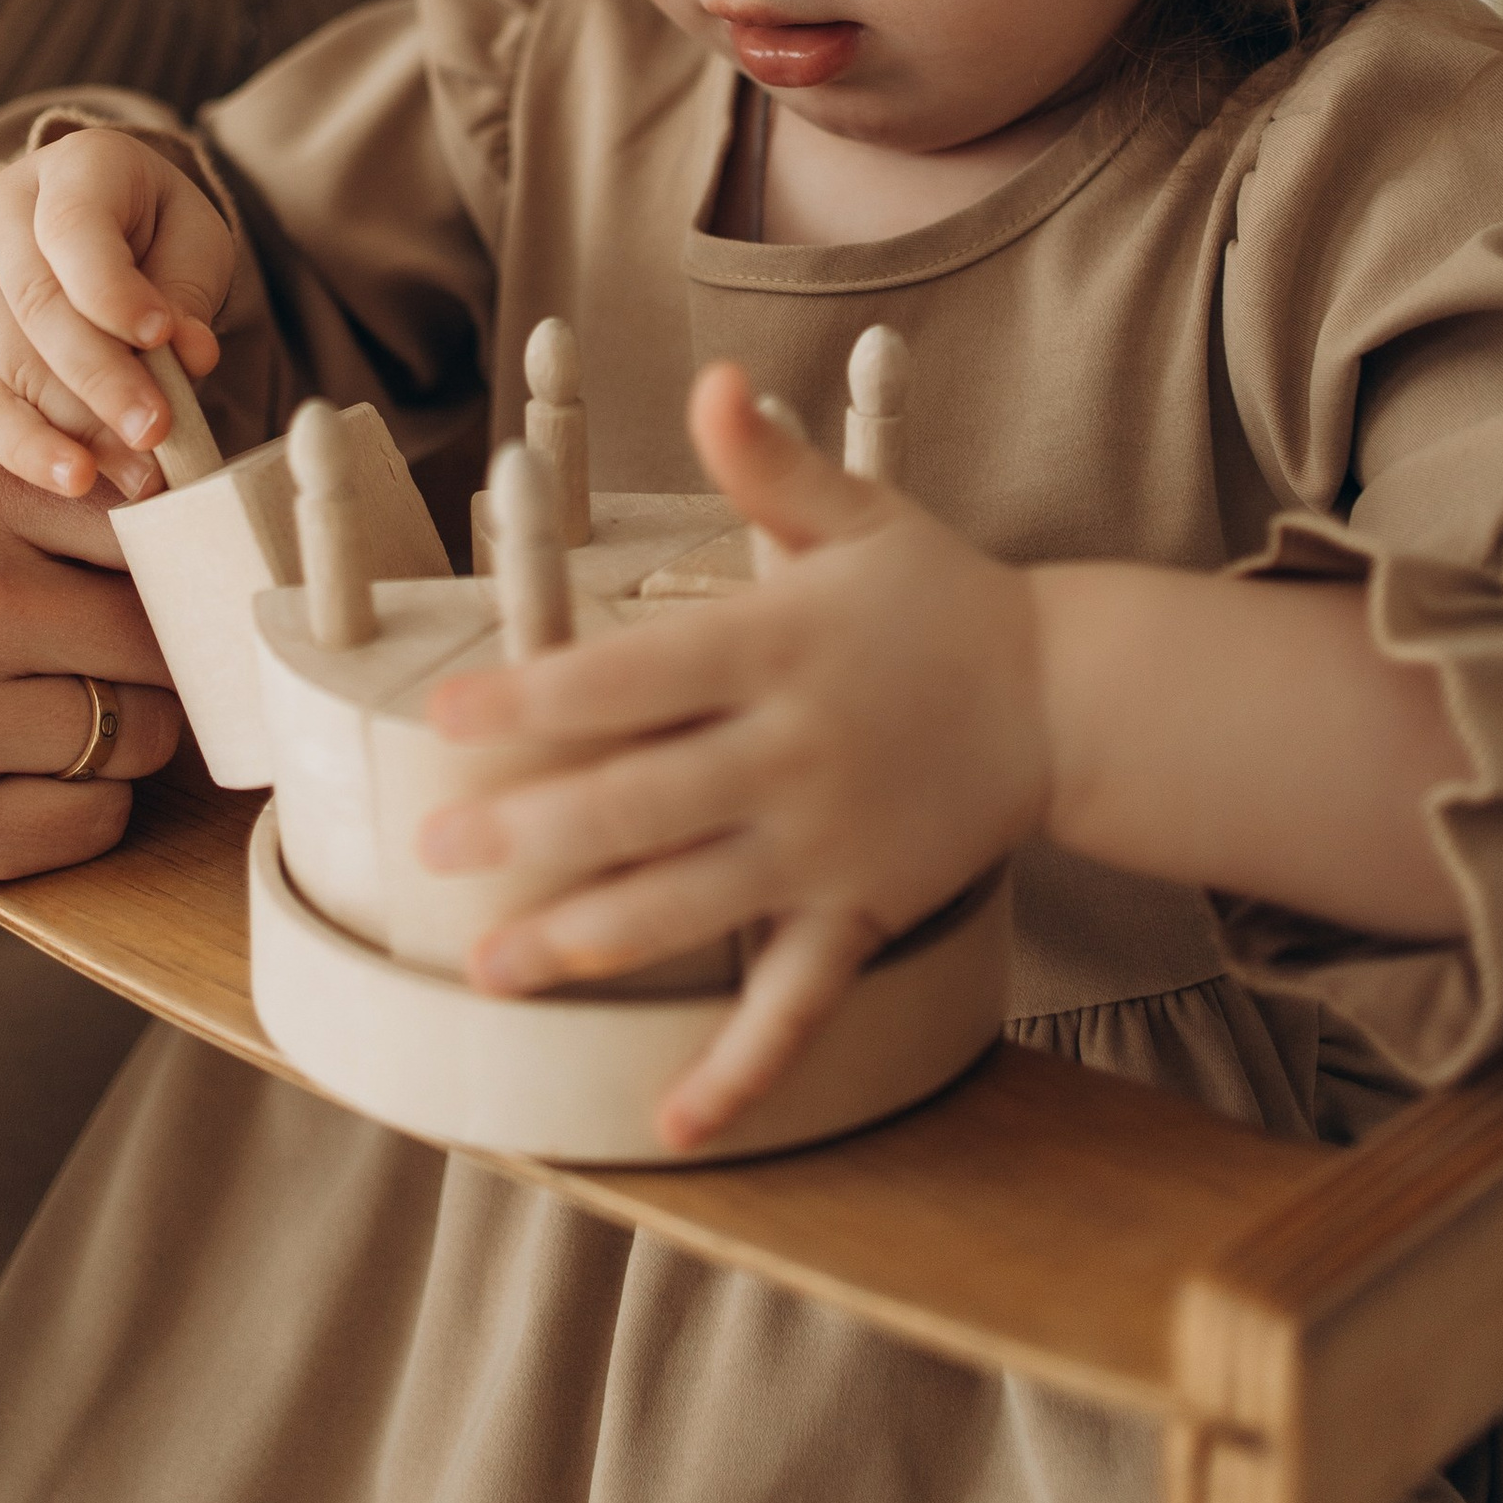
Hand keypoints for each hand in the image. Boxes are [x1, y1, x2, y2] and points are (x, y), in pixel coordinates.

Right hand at [0, 129, 233, 500]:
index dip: (114, 291)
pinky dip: (30, 450)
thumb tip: (189, 356)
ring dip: (76, 427)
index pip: (74, 230)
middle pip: (37, 305)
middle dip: (101, 378)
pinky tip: (77, 479)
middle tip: (158, 431)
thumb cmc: (152, 231)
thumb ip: (187, 292)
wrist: (95, 227)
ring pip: (10, 362)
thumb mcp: (190, 238)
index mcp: (69, 169)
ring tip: (140, 472)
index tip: (161, 339)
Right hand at [0, 445, 182, 1180]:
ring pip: (137, 738)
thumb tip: (232, 545)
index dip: (184, 583)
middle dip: (153, 678)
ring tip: (29, 742)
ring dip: (114, 753)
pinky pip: (87, 824)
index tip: (178, 609)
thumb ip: (55, 526)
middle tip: (90, 691)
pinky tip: (4, 800)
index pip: (162, 533)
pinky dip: (76, 821)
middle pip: (162, 643)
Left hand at [418, 362, 1048, 1144]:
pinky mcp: (863, 914)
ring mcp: (827, 846)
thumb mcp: (859, 512)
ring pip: (690, 902)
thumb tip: (713, 381)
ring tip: (489, 964)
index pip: (634, 673)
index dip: (536, 694)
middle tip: (435, 847)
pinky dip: (740, 1069)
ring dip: (586, 939)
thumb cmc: (939, 598)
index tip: (449, 713)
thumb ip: (770, 461)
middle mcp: (793, 754)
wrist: (1067, 698)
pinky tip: (673, 1121)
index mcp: (778, 646)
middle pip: (641, 797)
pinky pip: (797, 1003)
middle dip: (530, 828)